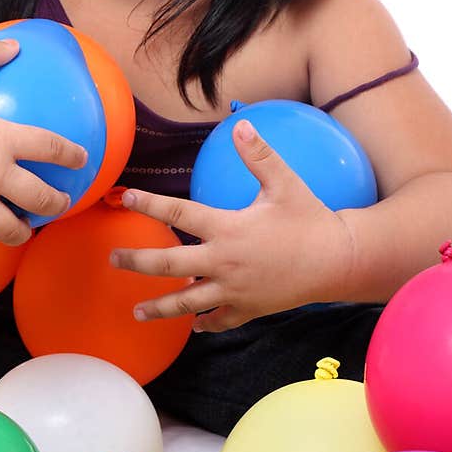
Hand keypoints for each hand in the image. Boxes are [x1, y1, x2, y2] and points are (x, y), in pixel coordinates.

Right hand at [0, 38, 88, 248]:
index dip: (72, 156)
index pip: (51, 148)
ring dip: (24, 230)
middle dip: (58, 203)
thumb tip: (16, 44)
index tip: (81, 160)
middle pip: (41, 199)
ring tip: (26, 226)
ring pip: (11, 230)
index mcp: (0, 137)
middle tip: (61, 201)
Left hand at [108, 118, 357, 331]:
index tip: (125, 198)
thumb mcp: (285, 183)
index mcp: (228, 228)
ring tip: (136, 312)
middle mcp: (224, 261)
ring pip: (188, 301)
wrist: (339, 261)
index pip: (179, 214)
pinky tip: (193, 326)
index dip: (149, 204)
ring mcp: (235, 289)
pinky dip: (205, 323)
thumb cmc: (310, 219)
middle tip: (112, 259)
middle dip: (137, 262)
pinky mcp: (250, 308)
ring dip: (160, 307)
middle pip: (169, 264)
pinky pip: (221, 319)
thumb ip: (259, 155)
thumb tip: (240, 125)